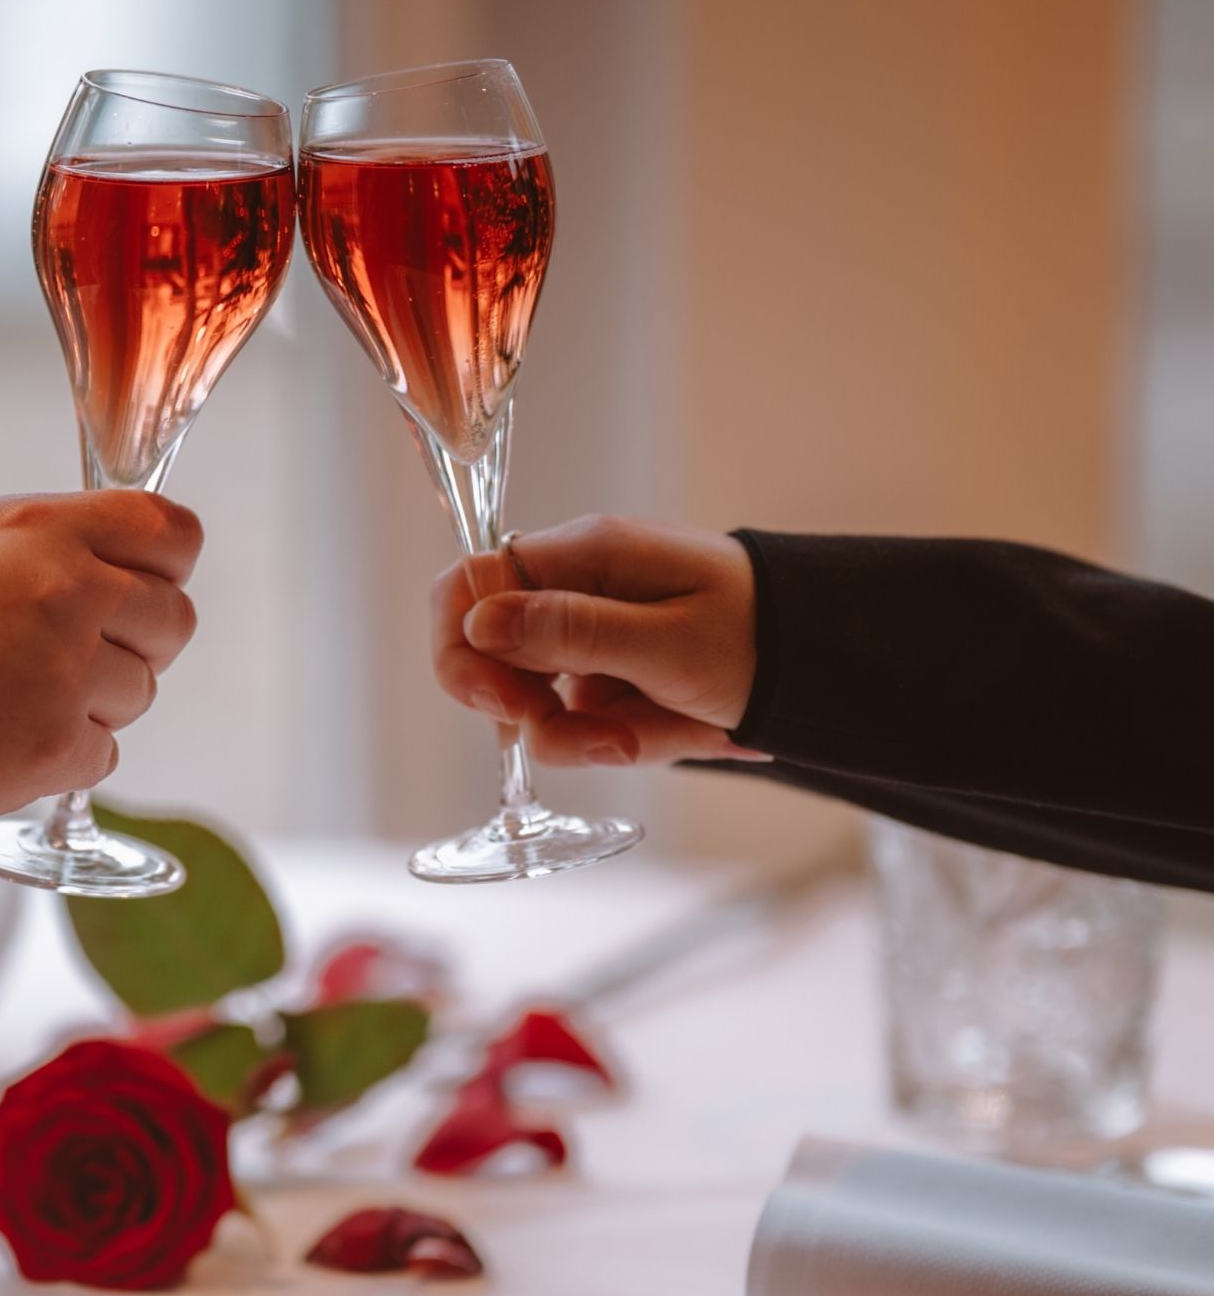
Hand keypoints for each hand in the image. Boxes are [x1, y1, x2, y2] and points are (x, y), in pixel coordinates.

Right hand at [0, 492, 201, 838]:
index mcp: (38, 529)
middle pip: (175, 619)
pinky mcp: (52, 751)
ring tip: (2, 700)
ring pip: (141, 692)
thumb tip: (111, 568)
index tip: (148, 579)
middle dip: (138, 640)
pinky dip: (61, 758)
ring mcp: (63, 674)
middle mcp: (65, 593)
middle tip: (73, 656)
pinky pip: (103, 756)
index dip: (168, 561)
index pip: (171, 530)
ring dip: (93, 703)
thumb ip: (38, 551)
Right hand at [431, 514, 765, 767]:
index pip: (468, 585)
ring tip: (643, 739)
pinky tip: (664, 733)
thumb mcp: (669, 642)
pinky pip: (578, 720)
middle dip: (526, 709)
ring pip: (534, 700)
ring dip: (580, 736)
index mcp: (583, 556)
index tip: (503, 704)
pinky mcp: (611, 678)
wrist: (834, 667)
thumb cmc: (765, 638)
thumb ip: (572, 631)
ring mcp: (592, 637)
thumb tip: (478, 622)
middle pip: (489, 651)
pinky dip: (612, 739)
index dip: (462, 647)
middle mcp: (576, 589)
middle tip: (580, 732)